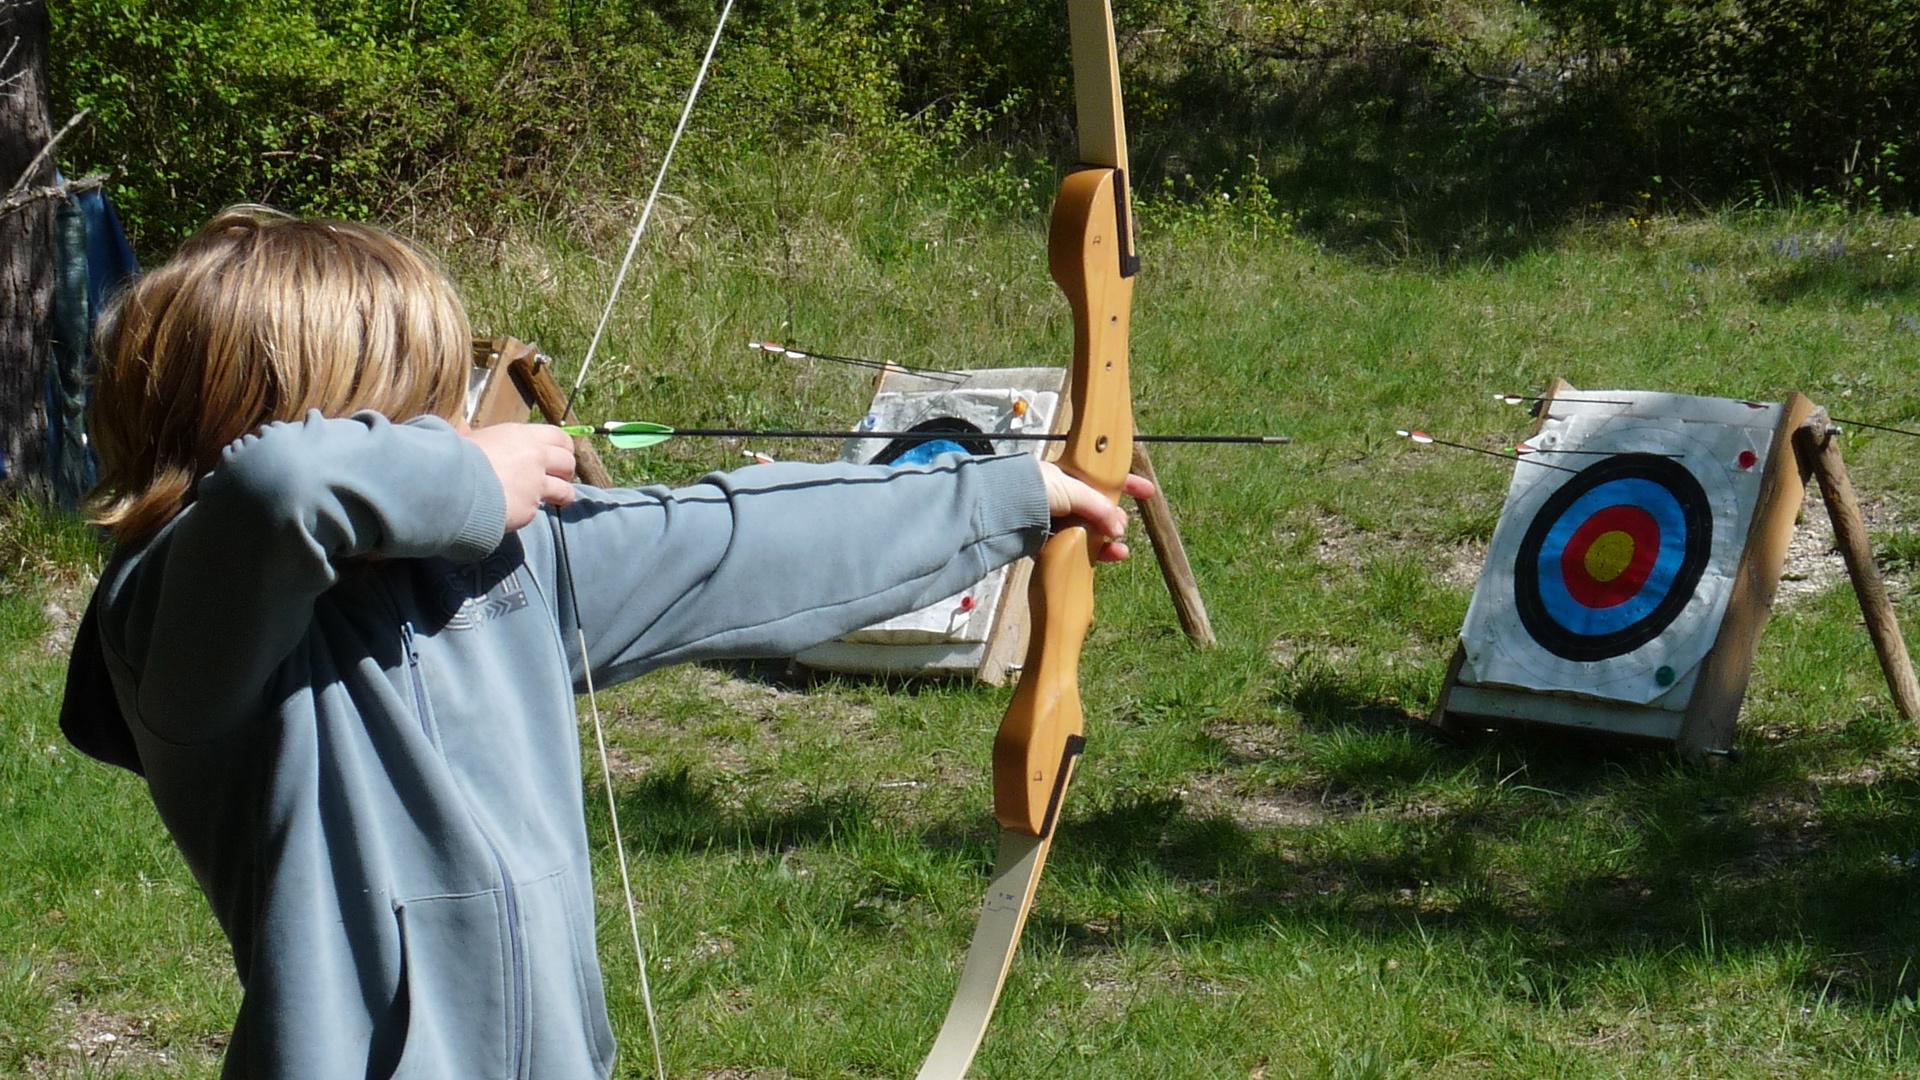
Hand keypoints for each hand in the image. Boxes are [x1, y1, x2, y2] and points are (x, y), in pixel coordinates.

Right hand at [465, 423, 577, 529]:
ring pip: (566, 489)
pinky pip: (539, 510)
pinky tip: (520, 511)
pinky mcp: (530, 507)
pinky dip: (532, 510)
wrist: (453, 486)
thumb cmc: (455, 457)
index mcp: (522, 435)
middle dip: (566, 470)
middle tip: (558, 478)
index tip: (559, 455)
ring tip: (555, 500)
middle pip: (568, 461)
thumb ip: (471, 434)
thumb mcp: (465, 438)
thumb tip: (461, 426)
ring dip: (563, 494)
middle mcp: (535, 457)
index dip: (562, 447)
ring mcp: (536, 484)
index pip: (558, 436)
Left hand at [1035, 461, 1155, 562]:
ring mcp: (1052, 520)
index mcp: (1067, 477)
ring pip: (1086, 532)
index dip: (1127, 484)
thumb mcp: (1073, 489)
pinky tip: (1099, 559)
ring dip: (1105, 543)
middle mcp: (1061, 497)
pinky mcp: (1043, 543)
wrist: (999, 509)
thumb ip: (1099, 507)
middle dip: (1115, 520)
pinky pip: (1071, 549)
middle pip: (1097, 510)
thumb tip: (1120, 527)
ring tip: (1118, 552)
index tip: (1148, 492)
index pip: (1103, 478)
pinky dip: (1087, 555)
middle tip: (1121, 530)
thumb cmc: (1034, 489)